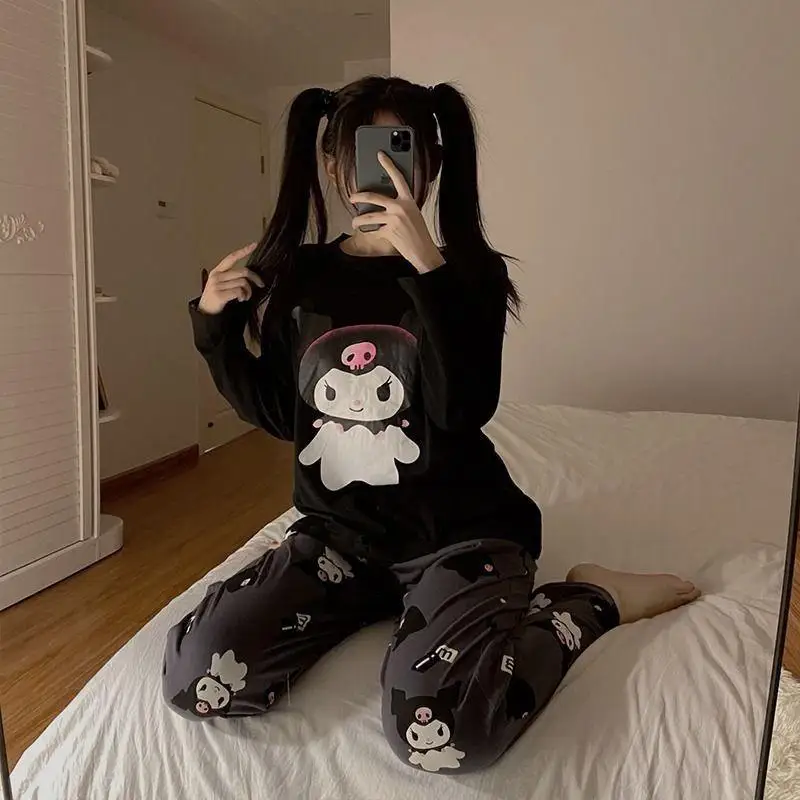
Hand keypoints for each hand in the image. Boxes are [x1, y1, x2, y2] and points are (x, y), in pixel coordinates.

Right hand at [198, 243, 263, 314]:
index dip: (243, 251)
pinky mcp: (219, 294)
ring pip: (243, 283)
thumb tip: (250, 275)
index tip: (254, 245)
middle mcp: (217, 276)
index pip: (232, 257)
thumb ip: (232, 277)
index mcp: (217, 271)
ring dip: (248, 291)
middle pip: (243, 272)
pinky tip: (241, 299)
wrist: (206, 312)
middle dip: (255, 278)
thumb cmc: (216, 297)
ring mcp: (217, 285)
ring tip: (245, 297)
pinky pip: (239, 291)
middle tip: (260, 285)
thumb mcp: (221, 283)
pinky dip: (244, 296)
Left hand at [350, 152, 445, 273]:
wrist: (423, 250)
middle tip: (352, 197)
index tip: (380, 155)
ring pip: (368, 216)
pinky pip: (373, 230)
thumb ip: (400, 205)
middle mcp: (400, 207)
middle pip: (373, 197)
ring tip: (354, 222)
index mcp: (408, 200)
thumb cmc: (418, 232)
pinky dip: (370, 232)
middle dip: (359, 197)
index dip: (389, 165)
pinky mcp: (388, 231)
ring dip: (357, 220)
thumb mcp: (413, 213)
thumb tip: (383, 203)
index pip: (398, 178)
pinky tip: (367, 233)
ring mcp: (393, 219)